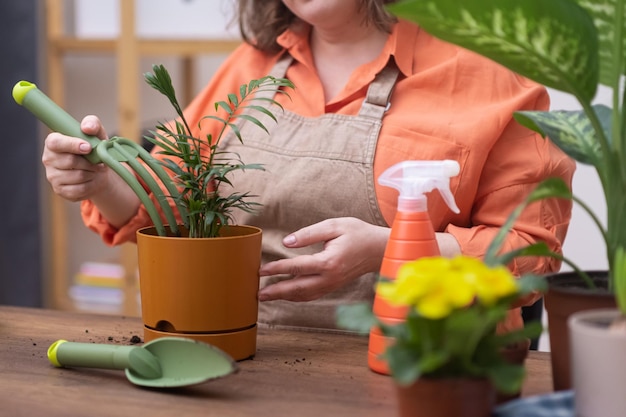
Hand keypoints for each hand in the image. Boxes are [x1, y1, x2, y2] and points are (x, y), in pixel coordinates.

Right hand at [42, 115, 110, 200]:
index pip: (55, 143)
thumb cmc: (94, 149)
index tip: (88, 147)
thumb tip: (87, 127)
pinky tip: (91, 179)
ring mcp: (52, 176)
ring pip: (77, 176)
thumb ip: (92, 124)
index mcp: (53, 142)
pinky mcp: (60, 190)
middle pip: (70, 161)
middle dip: (90, 162)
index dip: (72, 145)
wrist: (98, 171)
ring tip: (95, 169)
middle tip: (99, 161)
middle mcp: (48, 159)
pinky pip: (79, 189)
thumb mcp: (97, 133)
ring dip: (92, 173)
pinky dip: (90, 185)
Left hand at [258, 217, 389, 301]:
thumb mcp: (333, 226)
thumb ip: (308, 234)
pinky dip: (296, 297)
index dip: (277, 269)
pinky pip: (311, 295)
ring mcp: (332, 285)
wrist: (379, 249)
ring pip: (303, 295)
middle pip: (297, 288)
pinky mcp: (333, 287)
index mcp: (329, 262)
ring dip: (283, 297)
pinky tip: (285, 295)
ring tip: (266, 296)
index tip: (261, 270)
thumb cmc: (358, 233)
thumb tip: (287, 242)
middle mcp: (329, 278)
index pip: (297, 267)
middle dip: (276, 291)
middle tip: (257, 293)